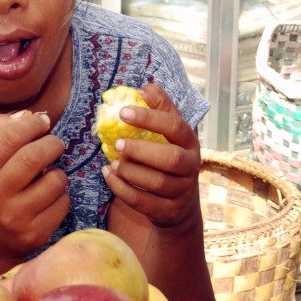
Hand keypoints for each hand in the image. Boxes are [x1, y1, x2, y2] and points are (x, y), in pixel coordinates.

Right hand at [0, 111, 68, 264]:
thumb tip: (27, 115)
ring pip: (54, 181)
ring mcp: (15, 217)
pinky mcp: (35, 233)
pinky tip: (49, 198)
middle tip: (55, 144)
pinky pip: (63, 203)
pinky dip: (62, 195)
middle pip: (33, 157)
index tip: (43, 122)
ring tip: (50, 174)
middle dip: (52, 144)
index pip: (9, 137)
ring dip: (58, 172)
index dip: (32, 124)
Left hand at [103, 82, 201, 232]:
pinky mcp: (169, 211)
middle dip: (142, 150)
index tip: (123, 112)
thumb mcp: (168, 133)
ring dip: (131, 171)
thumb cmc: (167, 158)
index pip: (176, 127)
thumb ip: (158, 108)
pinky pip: (144, 202)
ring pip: (157, 183)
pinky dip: (122, 189)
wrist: (179, 205)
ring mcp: (182, 191)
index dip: (150, 119)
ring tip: (113, 162)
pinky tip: (109, 175)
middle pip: (172, 159)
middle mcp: (191, 167)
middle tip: (117, 143)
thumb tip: (142, 89)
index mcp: (190, 142)